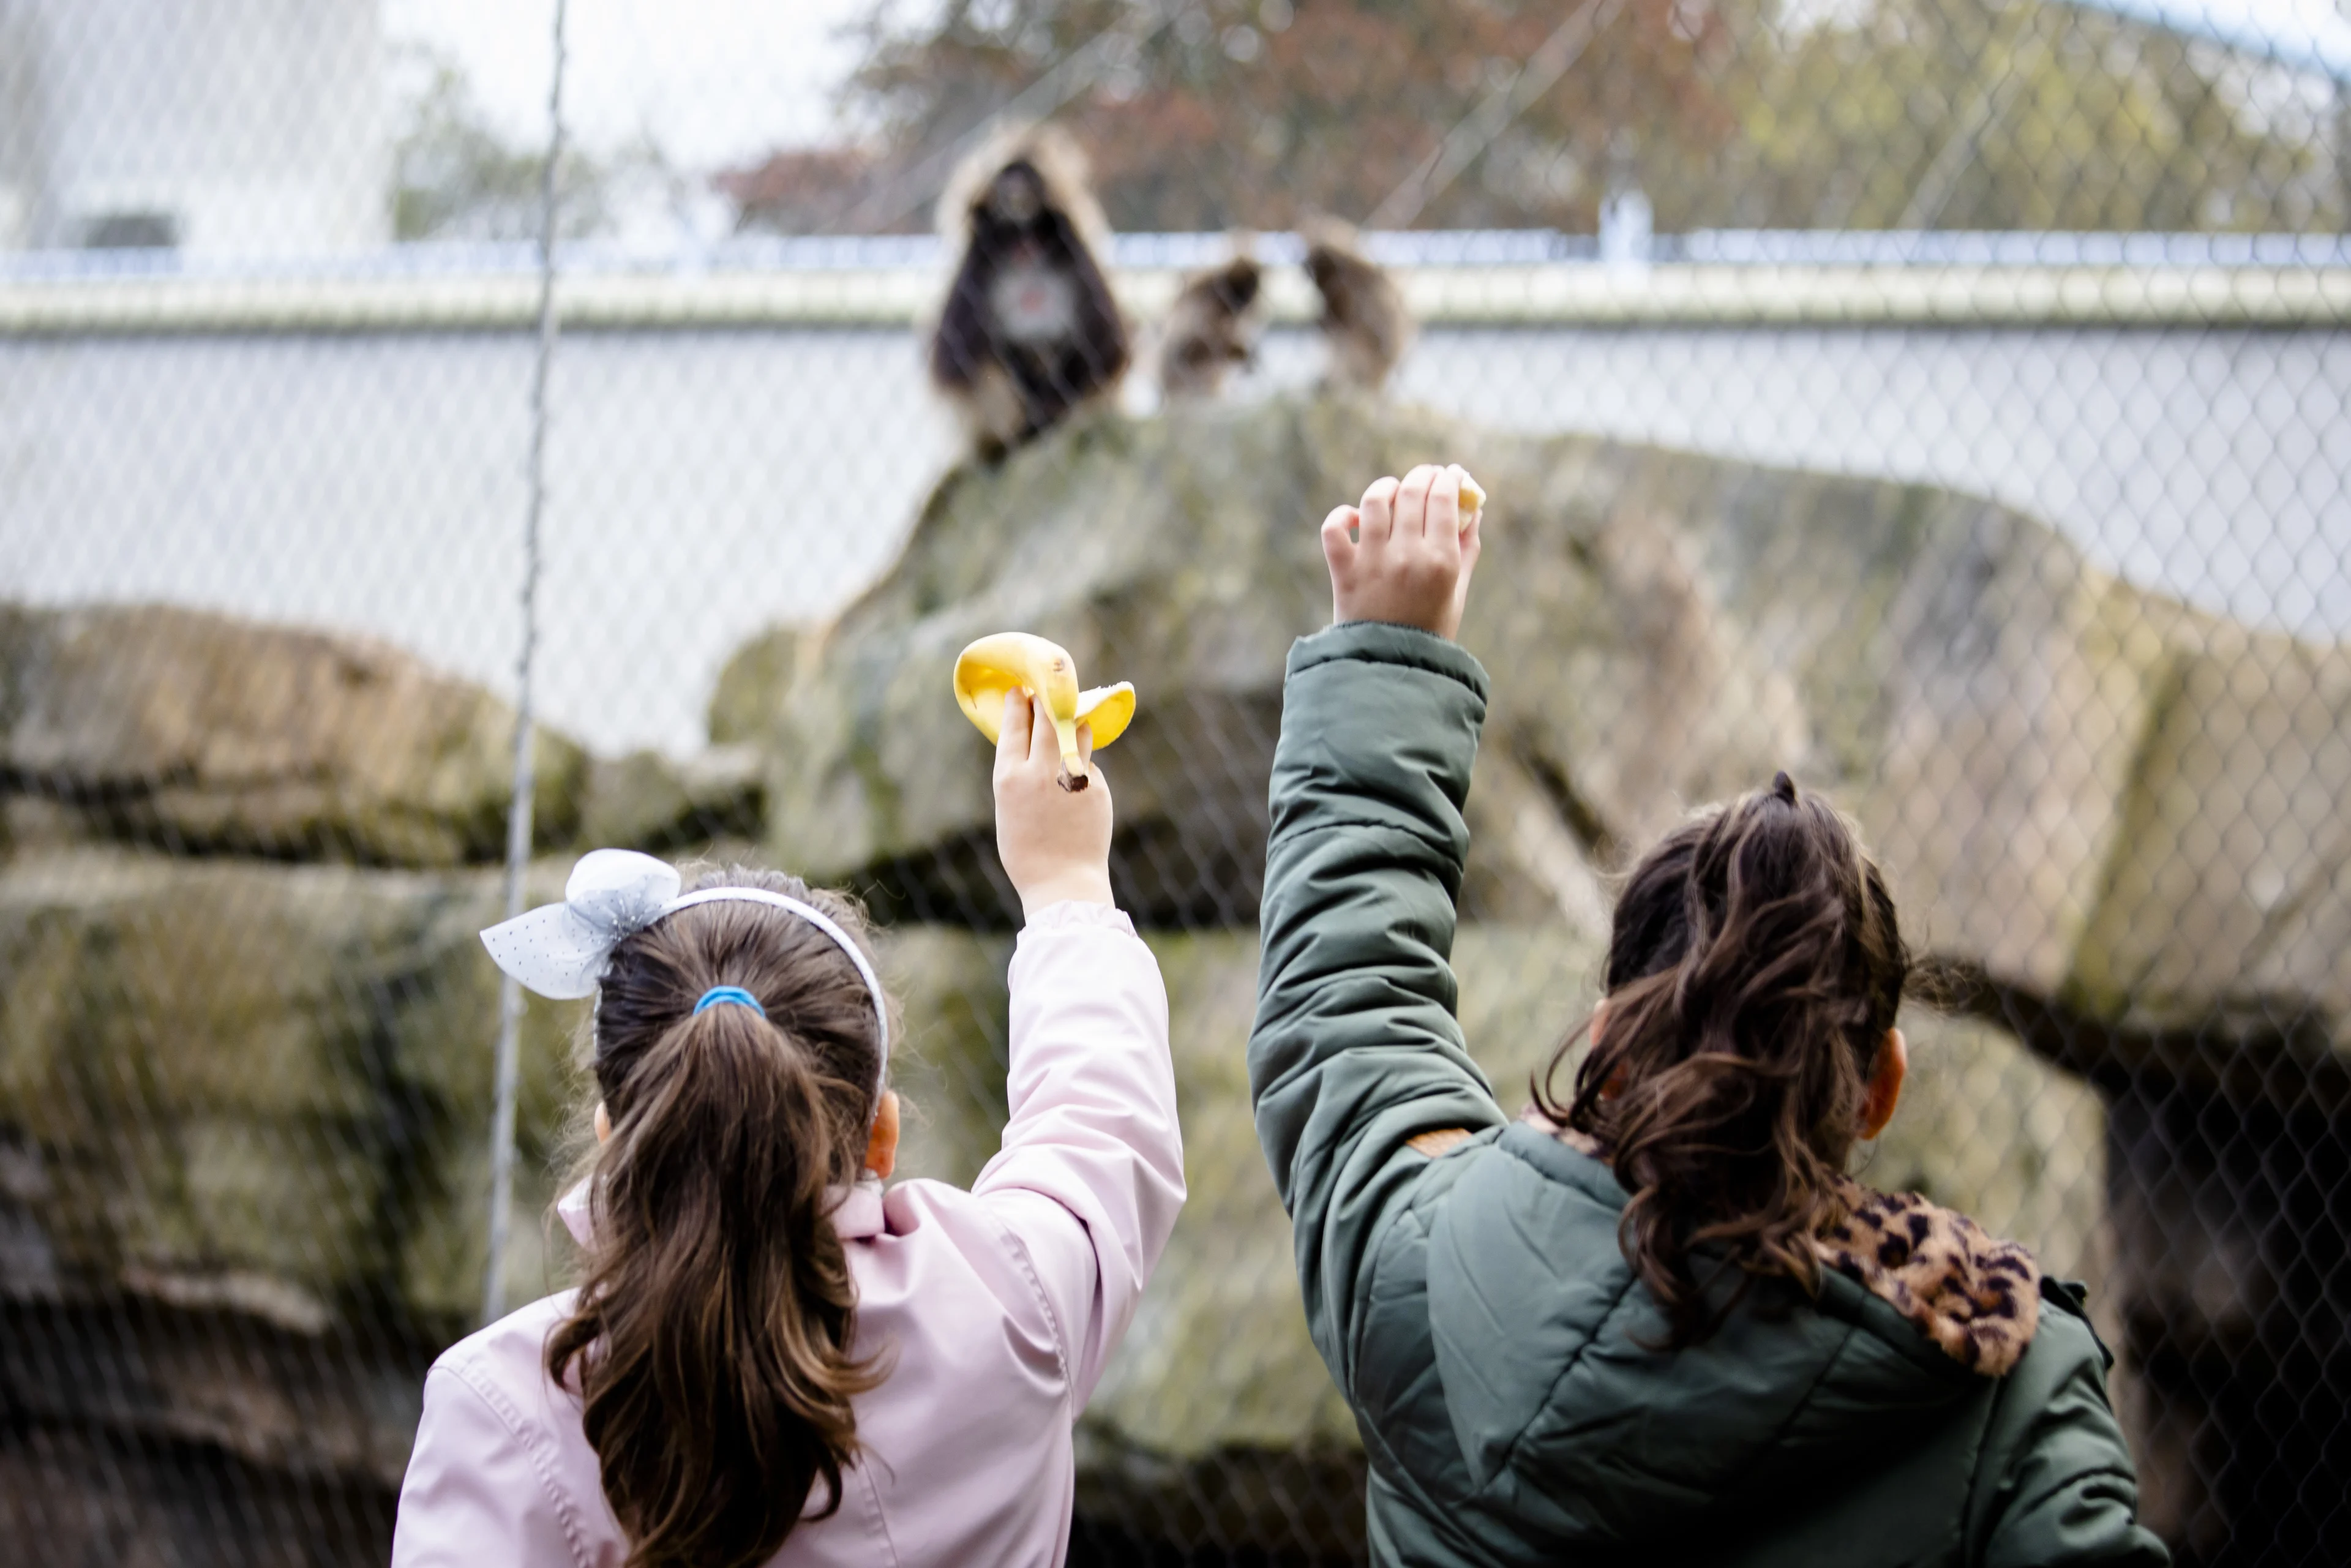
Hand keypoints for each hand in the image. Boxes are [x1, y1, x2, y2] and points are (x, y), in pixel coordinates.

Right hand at [994, 688, 1114, 918]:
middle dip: (1046, 701)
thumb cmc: (1027, 852)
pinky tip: (1076, 779)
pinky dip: (1081, 764)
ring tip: (1067, 724)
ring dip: (1070, 724)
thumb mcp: (1007, 809)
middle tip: (1046, 694)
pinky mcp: (1096, 787)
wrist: (1063, 883)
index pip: (1014, 725)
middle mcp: (1040, 771)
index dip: (1017, 703)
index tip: (1021, 691)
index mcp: (1009, 778)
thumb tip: (1029, 745)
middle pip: (1046, 718)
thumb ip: (1017, 775)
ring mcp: (1072, 776)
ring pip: (1075, 731)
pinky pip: (1088, 764)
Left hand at [1321, 463, 1483, 640]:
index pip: (1444, 496)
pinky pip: (1334, 528)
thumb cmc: (1430, 629)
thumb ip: (1467, 547)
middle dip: (1422, 475)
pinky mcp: (1344, 571)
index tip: (1449, 476)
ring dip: (1386, 487)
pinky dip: (1343, 516)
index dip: (1448, 478)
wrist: (1390, 668)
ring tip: (1392, 491)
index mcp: (1441, 561)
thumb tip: (1473, 508)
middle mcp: (1407, 556)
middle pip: (1412, 491)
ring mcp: (1373, 562)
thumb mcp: (1458, 591)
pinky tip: (1356, 520)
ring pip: (1375, 500)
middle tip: (1426, 477)